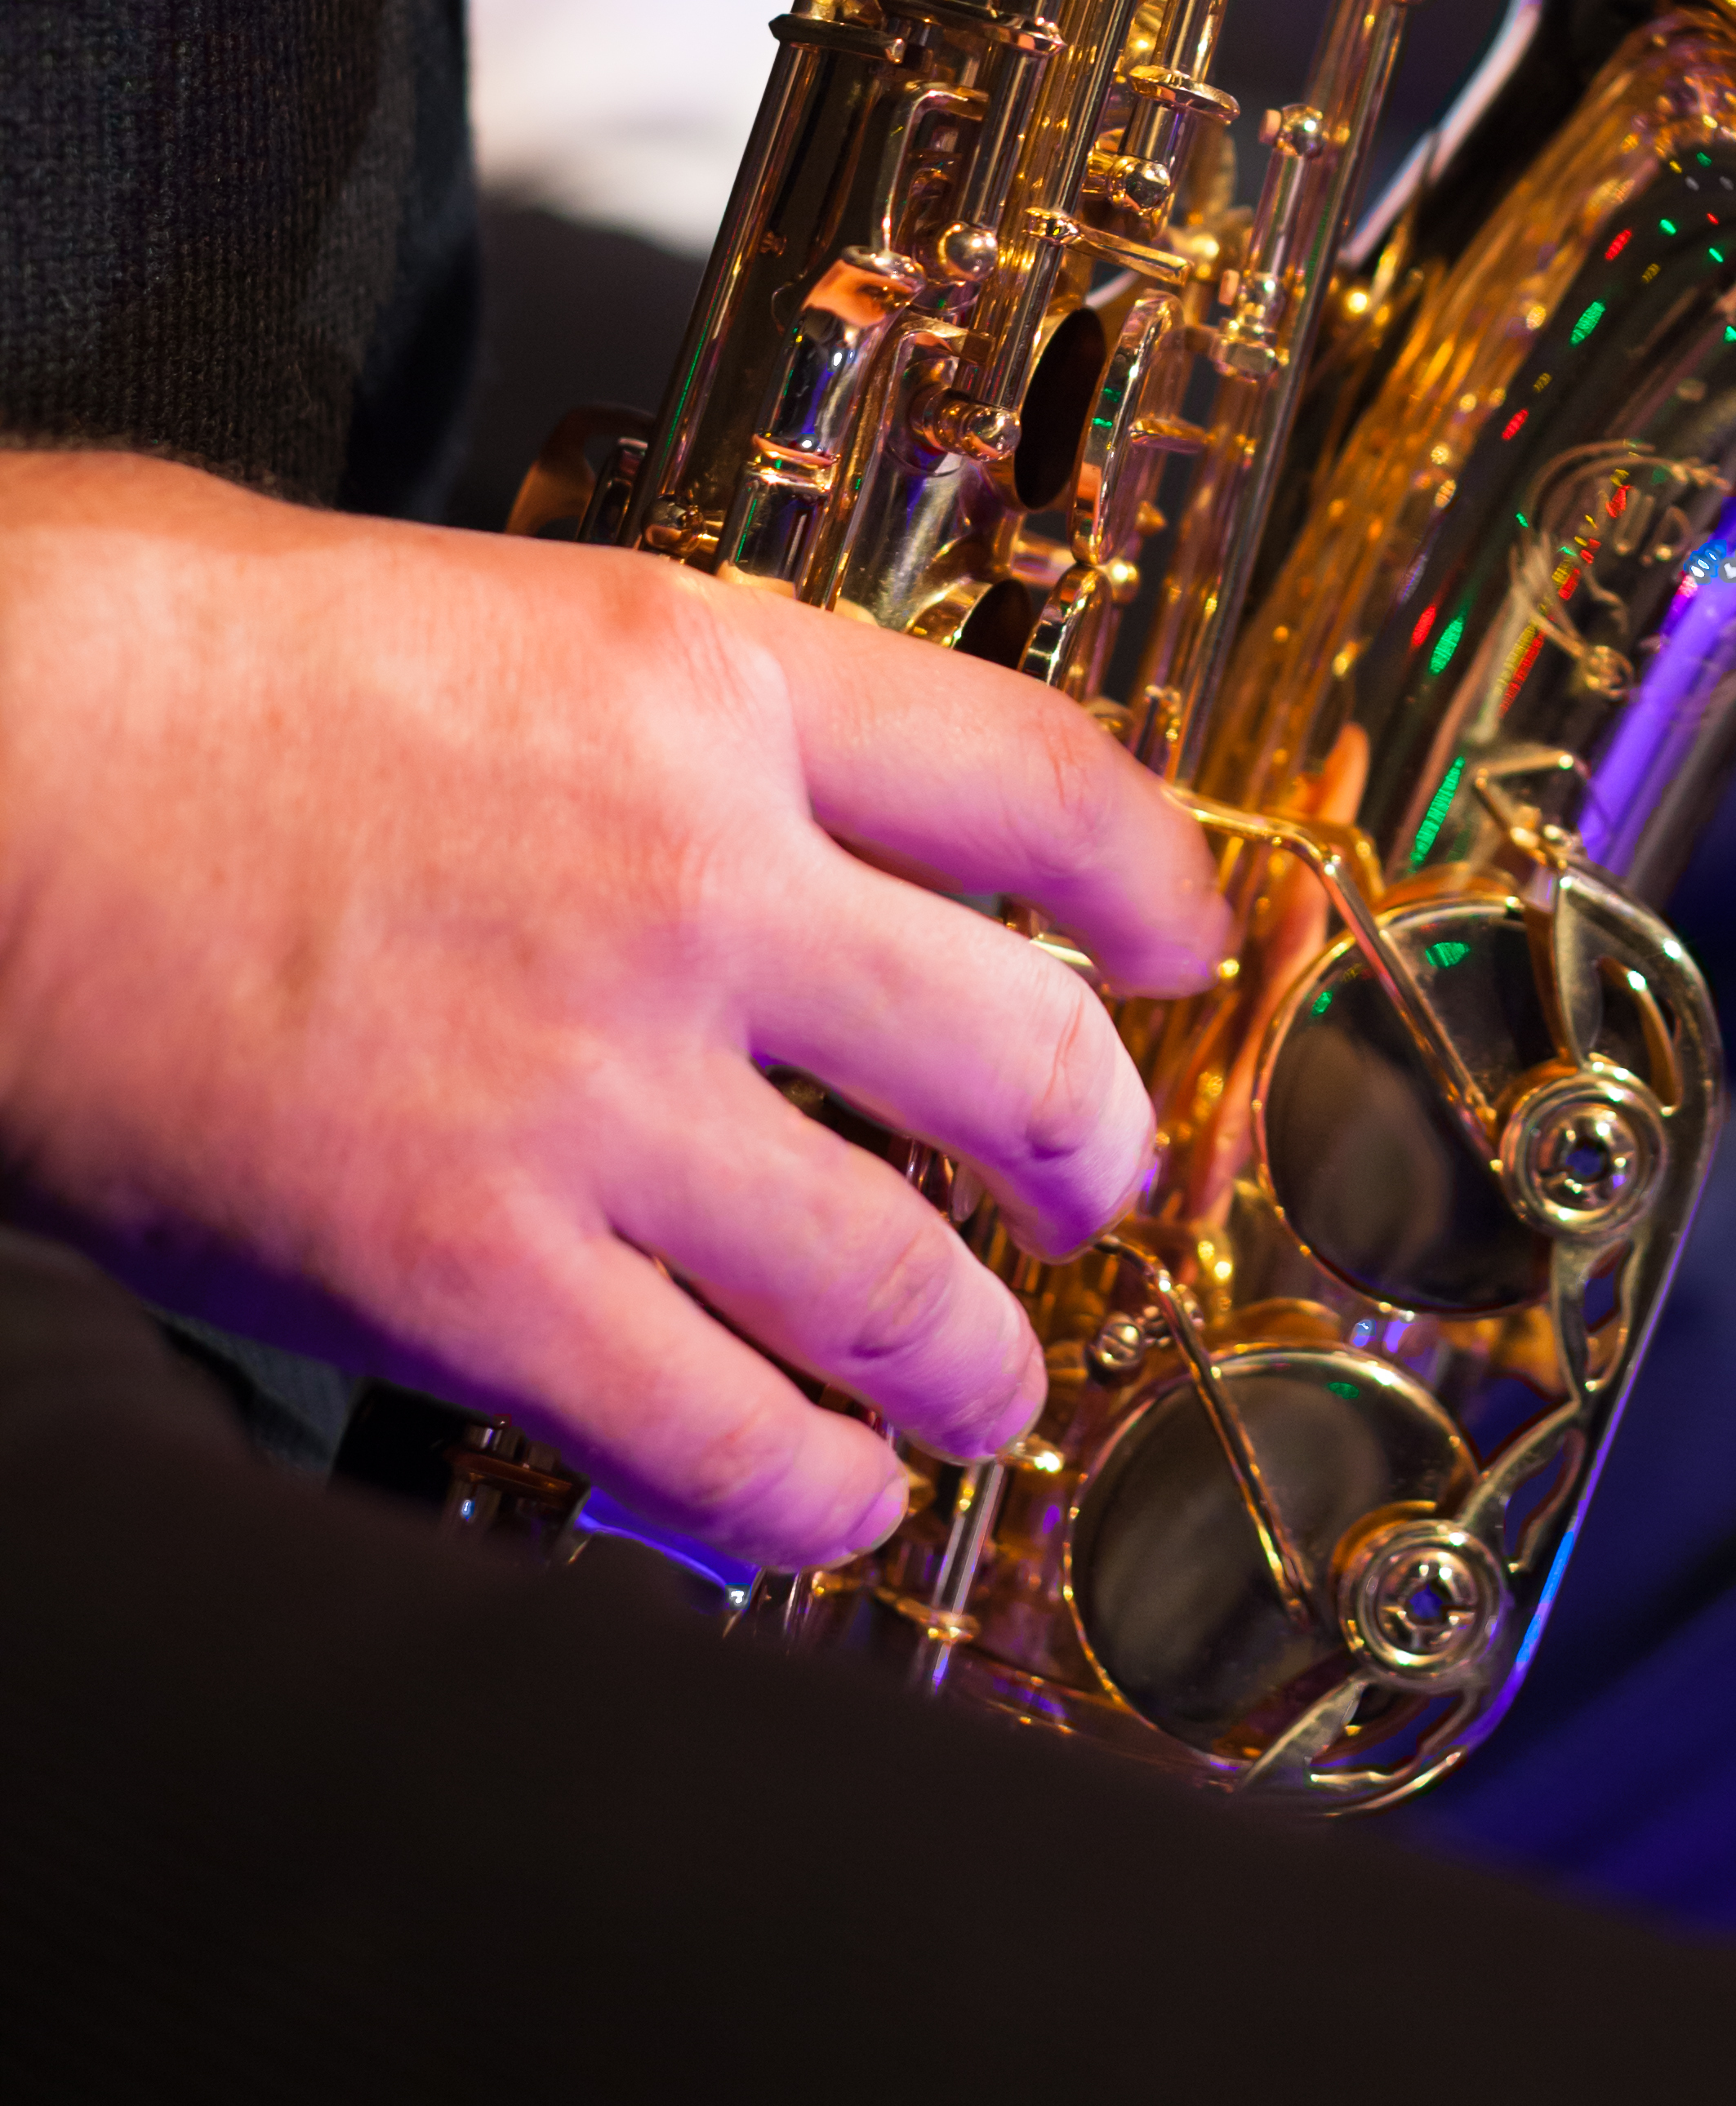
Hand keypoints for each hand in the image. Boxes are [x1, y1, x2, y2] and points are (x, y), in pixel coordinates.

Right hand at [0, 455, 1223, 1568]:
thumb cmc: (173, 665)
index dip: (1157, 880)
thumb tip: (760, 792)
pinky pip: (707, 1436)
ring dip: (971, 1366)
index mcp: (704, 684)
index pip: (1035, 784)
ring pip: (897, 1284)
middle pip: (1021, 1057)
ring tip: (979, 1392)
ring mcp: (590, 1092)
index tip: (1191, 944)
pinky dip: (794, 1496)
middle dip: (1096, 1156)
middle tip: (1096, 1194)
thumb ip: (656, 704)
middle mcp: (696, 883)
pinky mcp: (465, 1277)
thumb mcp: (488, 601)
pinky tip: (818, 1504)